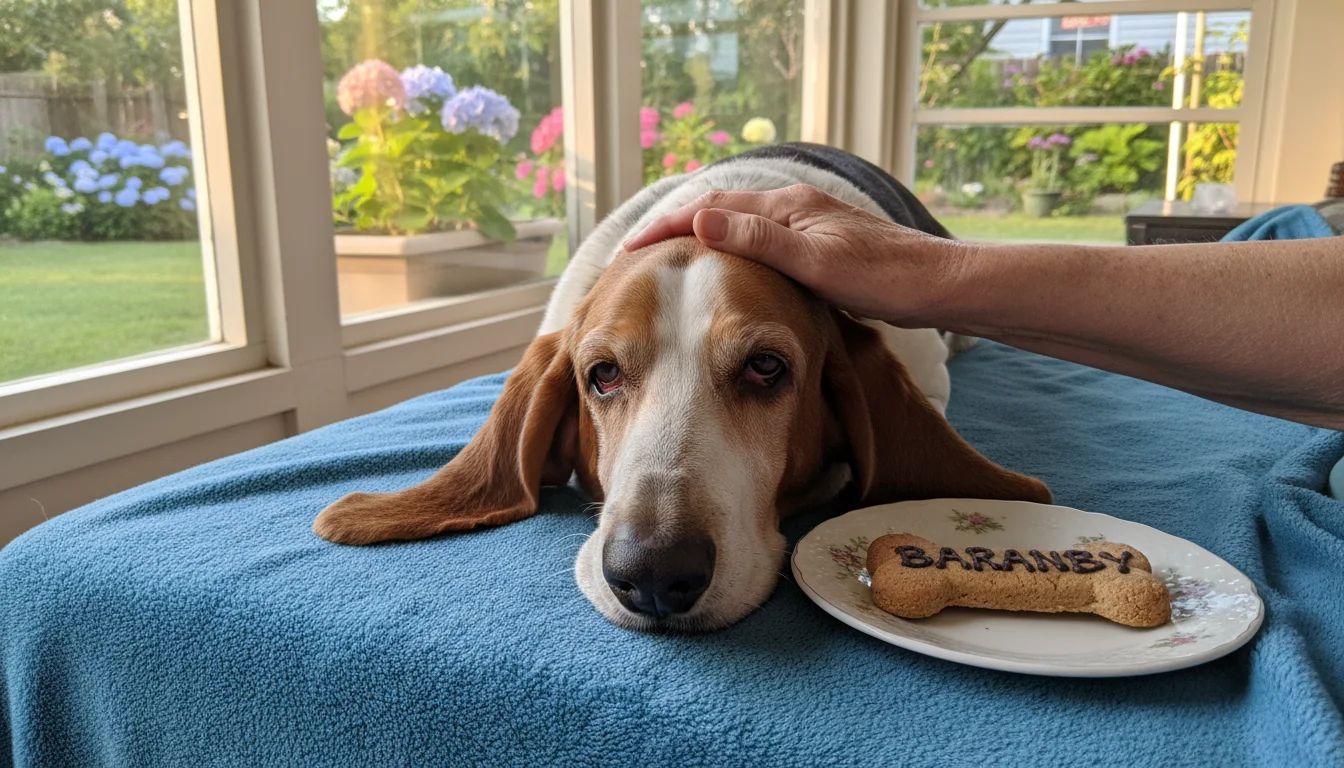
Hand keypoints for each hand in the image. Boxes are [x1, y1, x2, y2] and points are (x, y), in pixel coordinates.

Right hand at [623, 184, 970, 326]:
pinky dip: (728, 254)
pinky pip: (758, 245)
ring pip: (738, 228)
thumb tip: (700, 222)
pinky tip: (725, 276)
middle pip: (720, 212)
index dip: (667, 226)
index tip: (630, 247)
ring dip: (700, 240)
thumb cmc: (884, 277)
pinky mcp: (816, 249)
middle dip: (676, 229)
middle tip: (637, 254)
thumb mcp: (816, 263)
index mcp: (787, 207)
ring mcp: (805, 228)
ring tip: (668, 263)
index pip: (711, 209)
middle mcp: (793, 210)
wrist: (937, 287)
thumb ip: (759, 241)